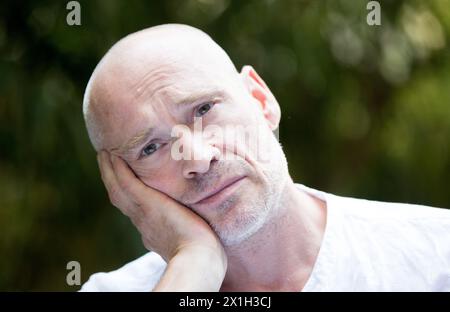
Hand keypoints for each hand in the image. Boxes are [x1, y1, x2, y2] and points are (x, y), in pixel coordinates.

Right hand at [97, 151, 226, 290]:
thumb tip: (189, 229)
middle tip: (104, 158)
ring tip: (104, 152)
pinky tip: (114, 155)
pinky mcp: (148, 204)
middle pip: (118, 196)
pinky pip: (128, 183)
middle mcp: (141, 221)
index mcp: (149, 229)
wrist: (197, 258)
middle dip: (110, 178)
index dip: (125, 192)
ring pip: (117, 188)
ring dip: (108, 170)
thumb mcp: (186, 240)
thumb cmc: (200, 251)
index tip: (121, 179)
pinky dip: (118, 169)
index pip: (132, 207)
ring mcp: (142, 212)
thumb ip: (181, 232)